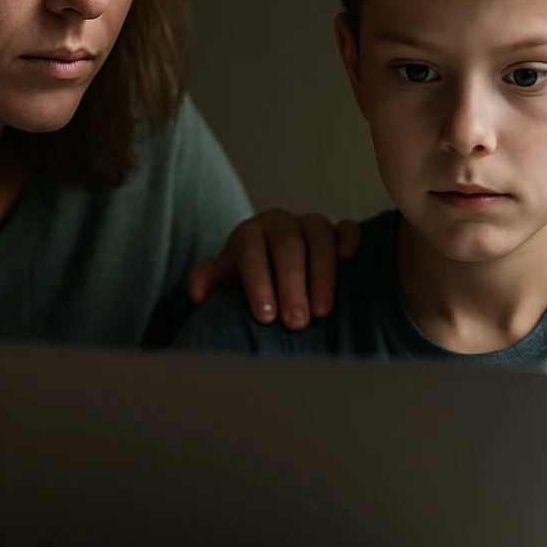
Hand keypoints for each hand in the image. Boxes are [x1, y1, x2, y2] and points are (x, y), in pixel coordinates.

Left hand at [186, 210, 360, 329]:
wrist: (275, 268)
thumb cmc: (252, 279)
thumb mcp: (226, 279)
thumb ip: (209, 281)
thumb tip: (197, 292)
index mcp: (250, 234)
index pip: (252, 251)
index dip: (259, 282)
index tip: (266, 316)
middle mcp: (280, 224)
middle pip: (287, 246)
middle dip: (291, 285)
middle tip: (296, 322)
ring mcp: (310, 225)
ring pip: (318, 236)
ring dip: (322, 273)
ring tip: (322, 311)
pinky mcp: (338, 231)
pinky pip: (347, 227)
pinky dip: (348, 239)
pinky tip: (349, 258)